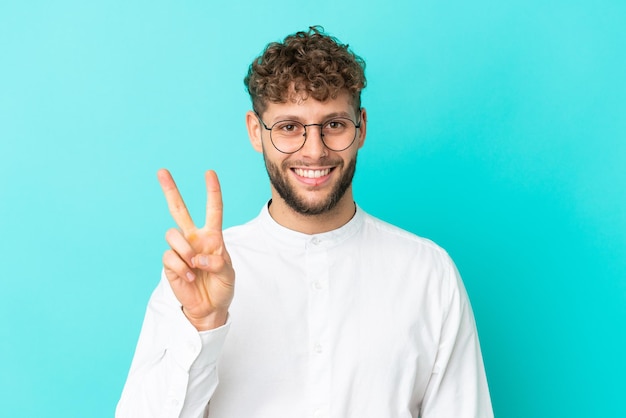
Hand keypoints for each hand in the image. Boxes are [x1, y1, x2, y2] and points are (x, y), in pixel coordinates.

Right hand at [157, 169, 234, 330]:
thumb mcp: (228, 274)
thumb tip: (196, 257)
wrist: (209, 308)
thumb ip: (217, 262)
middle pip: (179, 210)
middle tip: (162, 171)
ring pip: (173, 235)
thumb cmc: (221, 287)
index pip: (213, 210)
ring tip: (194, 267)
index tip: (209, 173)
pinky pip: (169, 257)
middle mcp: (194, 238)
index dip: (212, 192)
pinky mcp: (169, 264)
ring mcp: (180, 250)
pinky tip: (189, 278)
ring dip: (185, 251)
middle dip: (170, 190)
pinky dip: (181, 268)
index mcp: (212, 236)